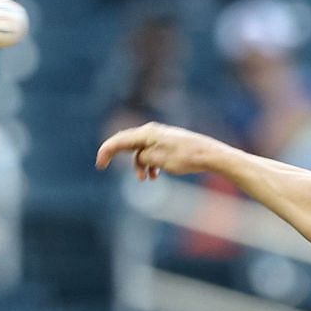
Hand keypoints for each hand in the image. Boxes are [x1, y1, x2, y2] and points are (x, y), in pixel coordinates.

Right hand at [95, 122, 229, 180]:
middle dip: (118, 157)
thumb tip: (140, 158)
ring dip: (139, 166)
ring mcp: (161, 136)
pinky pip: (152, 153)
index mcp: (147, 133)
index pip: (119, 140)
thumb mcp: (159, 161)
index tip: (100, 165)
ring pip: (140, 151)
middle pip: (127, 143)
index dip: (106, 151)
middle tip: (104, 166)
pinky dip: (150, 164)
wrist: (210, 155)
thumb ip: (143, 158)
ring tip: (148, 179)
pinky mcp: (169, 143)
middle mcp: (152, 131)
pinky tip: (156, 175)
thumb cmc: (186, 158)